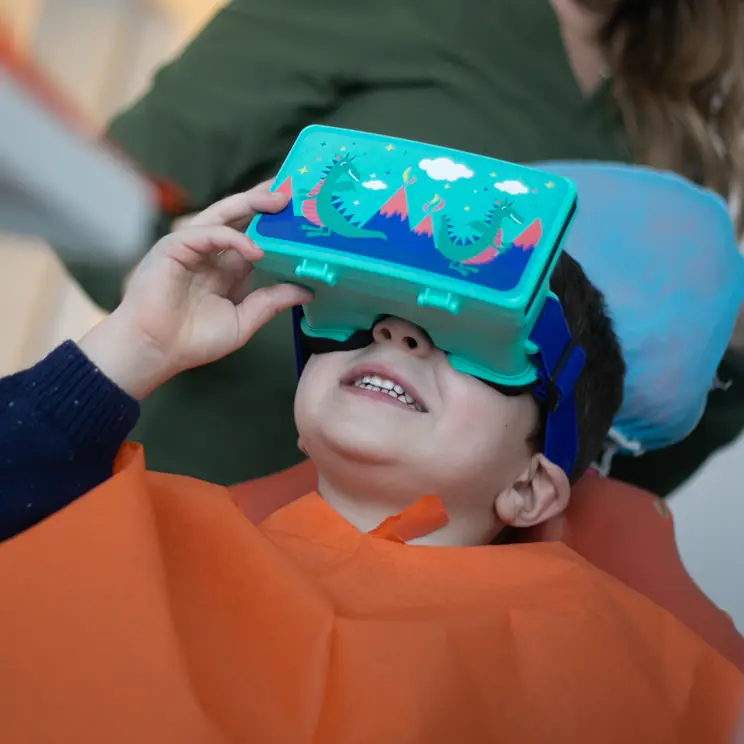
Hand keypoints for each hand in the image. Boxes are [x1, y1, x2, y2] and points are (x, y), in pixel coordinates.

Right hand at [80, 183, 310, 398]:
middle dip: (267, 202)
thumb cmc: (193, 340)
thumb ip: (271, 302)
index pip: (256, 237)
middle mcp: (211, 253)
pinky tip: (256, 251)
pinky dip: (233, 237)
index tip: (304, 217)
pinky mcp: (175, 246)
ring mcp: (192, 247)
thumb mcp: (244, 321)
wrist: (156, 351)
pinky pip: (208, 233)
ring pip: (225, 214)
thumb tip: (306, 290)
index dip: (277, 226)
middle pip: (241, 217)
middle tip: (295, 191)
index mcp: (227, 269)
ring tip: (280, 199)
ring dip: (252, 203)